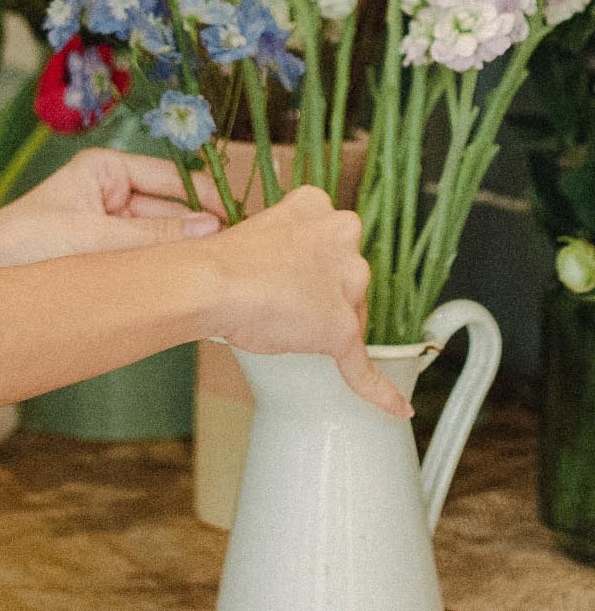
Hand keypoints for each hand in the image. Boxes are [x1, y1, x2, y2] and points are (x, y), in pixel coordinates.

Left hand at [0, 146, 224, 266]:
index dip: (207, 200)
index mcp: (107, 168)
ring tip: (219, 275)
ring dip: (182, 257)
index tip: (241, 221)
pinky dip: (162, 274)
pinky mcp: (103, 256)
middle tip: (239, 257)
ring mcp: (107, 224)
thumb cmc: (26, 244)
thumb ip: (154, 239)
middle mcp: (110, 191)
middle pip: (170, 212)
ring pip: (159, 240)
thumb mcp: (97, 239)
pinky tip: (186, 289)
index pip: (173, 179)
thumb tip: (211, 231)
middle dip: (199, 234)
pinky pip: (143, 261)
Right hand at [203, 184, 411, 420]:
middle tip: (282, 301)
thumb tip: (288, 270)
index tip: (293, 271)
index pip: (334, 241)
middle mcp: (343, 236)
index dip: (314, 263)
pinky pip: (364, 366)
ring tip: (284, 326)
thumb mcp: (262, 227)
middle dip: (326, 294)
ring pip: (353, 315)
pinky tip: (398, 407)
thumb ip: (289, 240)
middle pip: (350, 277)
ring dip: (329, 326)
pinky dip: (380, 390)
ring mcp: (347, 284)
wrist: (213, 282)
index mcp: (319, 205)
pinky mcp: (343, 329)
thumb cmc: (224, 261)